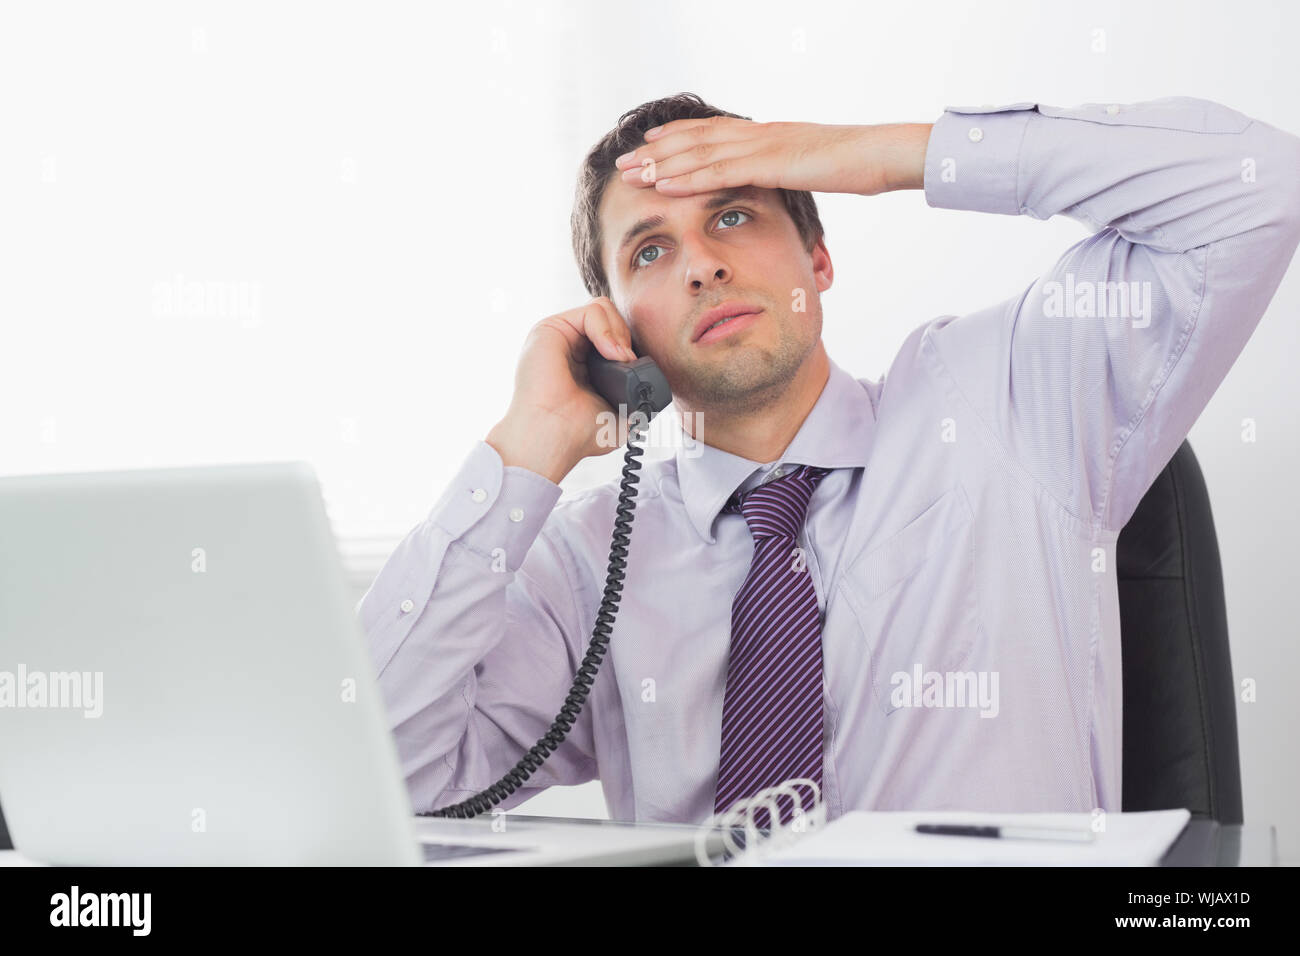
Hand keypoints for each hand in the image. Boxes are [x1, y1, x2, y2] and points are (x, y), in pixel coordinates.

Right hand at [486, 297, 639, 482]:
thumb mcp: (621, 413)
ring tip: (620, 359)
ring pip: (603, 309)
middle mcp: (570, 346)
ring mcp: (560, 336)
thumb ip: (635, 393)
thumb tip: (649, 378)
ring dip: (619, 333)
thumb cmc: (579, 433)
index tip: (636, 369)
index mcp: (585, 364)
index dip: (631, 346)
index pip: (616, 336)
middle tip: (629, 364)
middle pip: (611, 319)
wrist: (554, 437)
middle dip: (627, 337)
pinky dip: (607, 329)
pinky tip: (611, 353)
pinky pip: (592, 310)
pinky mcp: (551, 328)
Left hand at [612, 116, 929, 196]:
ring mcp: (763, 145)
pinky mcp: (770, 163)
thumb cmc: (860, 163)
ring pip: (699, 153)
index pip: (714, 131)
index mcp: (769, 133)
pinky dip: (686, 178)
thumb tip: (781, 180)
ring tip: (629, 174)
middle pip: (696, 139)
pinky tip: (661, 184)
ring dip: (659, 164)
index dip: (679, 136)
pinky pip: (719, 172)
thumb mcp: (816, 166)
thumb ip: (792, 170)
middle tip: (623, 161)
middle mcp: (759, 134)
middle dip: (656, 151)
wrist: (884, 152)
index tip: (650, 143)